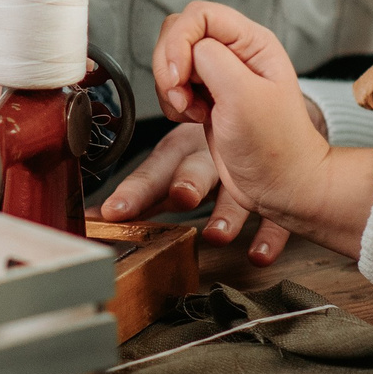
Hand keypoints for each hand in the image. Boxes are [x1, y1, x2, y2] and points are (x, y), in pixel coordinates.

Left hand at [92, 118, 294, 264]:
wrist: (264, 118)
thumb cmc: (210, 146)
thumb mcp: (175, 162)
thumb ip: (143, 192)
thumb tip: (96, 217)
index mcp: (182, 149)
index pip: (154, 170)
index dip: (134, 191)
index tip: (112, 211)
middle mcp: (211, 155)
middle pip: (197, 168)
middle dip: (187, 182)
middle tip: (180, 197)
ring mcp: (247, 169)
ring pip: (238, 189)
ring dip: (227, 213)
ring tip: (217, 235)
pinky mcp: (276, 185)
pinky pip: (275, 212)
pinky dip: (269, 235)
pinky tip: (260, 255)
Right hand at [143, 3, 372, 255]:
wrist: (281, 187)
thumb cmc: (275, 148)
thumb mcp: (244, 97)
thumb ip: (210, 60)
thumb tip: (185, 51)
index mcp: (253, 43)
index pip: (200, 16)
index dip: (179, 42)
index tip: (178, 78)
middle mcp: (236, 53)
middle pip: (179, 33)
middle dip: (170, 66)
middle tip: (183, 98)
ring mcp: (220, 75)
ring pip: (172, 60)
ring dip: (171, 88)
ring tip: (194, 112)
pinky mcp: (207, 97)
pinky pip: (174, 85)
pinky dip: (173, 103)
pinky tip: (194, 118)